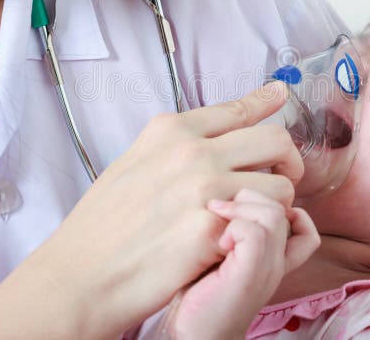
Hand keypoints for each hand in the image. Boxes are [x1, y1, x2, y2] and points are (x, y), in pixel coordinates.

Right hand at [32, 83, 303, 337]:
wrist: (81, 274)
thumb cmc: (101, 225)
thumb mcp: (132, 162)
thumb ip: (172, 147)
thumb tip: (208, 140)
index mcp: (169, 130)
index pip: (236, 109)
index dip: (265, 101)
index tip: (281, 95)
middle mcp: (191, 151)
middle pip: (274, 138)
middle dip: (289, 158)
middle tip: (284, 175)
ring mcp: (205, 187)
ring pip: (281, 182)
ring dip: (279, 199)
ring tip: (262, 214)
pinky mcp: (214, 228)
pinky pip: (270, 220)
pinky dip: (268, 229)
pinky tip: (252, 237)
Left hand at [171, 189, 319, 339]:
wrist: (197, 339)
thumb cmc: (199, 300)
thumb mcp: (219, 261)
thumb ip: (230, 235)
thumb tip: (218, 199)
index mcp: (274, 261)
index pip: (304, 228)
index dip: (283, 208)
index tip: (244, 210)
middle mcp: (276, 264)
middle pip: (283, 207)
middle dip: (250, 196)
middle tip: (219, 209)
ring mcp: (267, 269)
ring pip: (272, 213)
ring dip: (240, 207)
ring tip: (217, 220)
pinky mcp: (250, 275)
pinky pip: (255, 232)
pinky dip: (234, 226)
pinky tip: (218, 243)